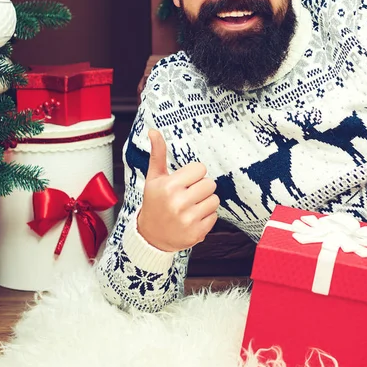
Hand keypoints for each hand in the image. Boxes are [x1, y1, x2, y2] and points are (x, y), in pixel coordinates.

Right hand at [137, 129, 219, 251]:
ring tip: (190, 207)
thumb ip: (158, 153)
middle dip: (201, 188)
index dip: (193, 175)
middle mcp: (179, 203)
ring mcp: (188, 219)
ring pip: (214, 200)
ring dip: (205, 202)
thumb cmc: (155, 203)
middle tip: (187, 195)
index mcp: (169, 186)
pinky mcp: (197, 233)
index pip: (200, 169)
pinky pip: (215, 216)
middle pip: (210, 184)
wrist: (151, 236)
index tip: (183, 182)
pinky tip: (192, 219)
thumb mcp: (154, 178)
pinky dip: (206, 218)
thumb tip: (153, 131)